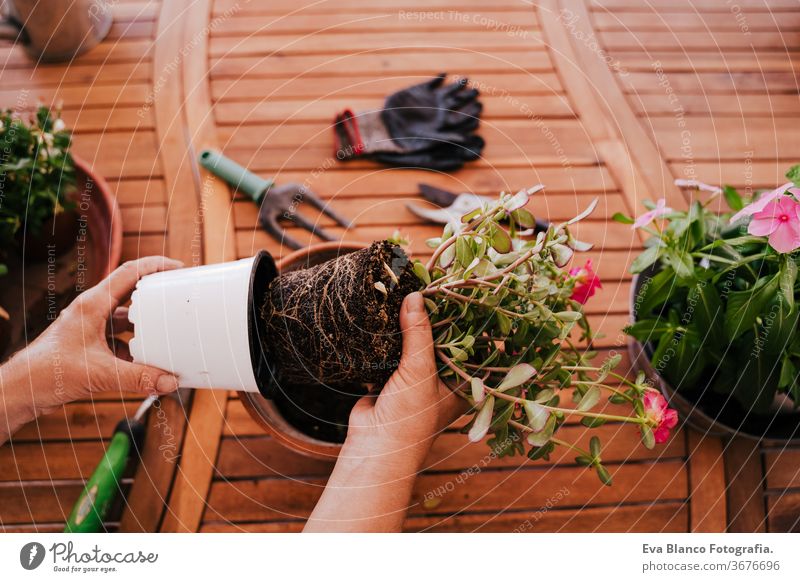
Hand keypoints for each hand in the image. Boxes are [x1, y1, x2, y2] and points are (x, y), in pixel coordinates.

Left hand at [0, 257, 182, 438]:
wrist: (20, 388)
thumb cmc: (48, 373)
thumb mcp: (99, 374)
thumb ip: (138, 378)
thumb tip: (170, 382)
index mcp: (93, 304)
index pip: (129, 272)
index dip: (156, 266)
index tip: (179, 269)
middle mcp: (92, 310)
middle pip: (130, 292)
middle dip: (156, 294)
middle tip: (179, 297)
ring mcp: (89, 325)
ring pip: (125, 316)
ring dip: (145, 324)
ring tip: (166, 331)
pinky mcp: (88, 342)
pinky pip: (118, 337)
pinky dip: (133, 346)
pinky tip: (143, 361)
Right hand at [346, 292, 464, 459]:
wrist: (373, 447)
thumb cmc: (409, 418)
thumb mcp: (419, 371)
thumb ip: (418, 333)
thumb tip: (414, 296)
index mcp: (462, 383)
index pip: (471, 344)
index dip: (466, 319)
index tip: (460, 290)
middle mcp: (442, 380)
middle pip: (442, 340)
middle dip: (434, 318)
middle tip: (429, 285)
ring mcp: (416, 379)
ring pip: (415, 344)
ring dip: (409, 325)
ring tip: (407, 292)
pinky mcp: (392, 378)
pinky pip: (393, 351)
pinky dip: (389, 337)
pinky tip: (385, 313)